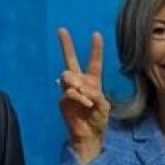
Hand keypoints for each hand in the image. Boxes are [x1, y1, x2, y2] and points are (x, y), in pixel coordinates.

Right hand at [57, 28, 109, 162]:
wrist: (89, 135)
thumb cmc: (98, 120)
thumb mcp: (104, 105)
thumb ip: (95, 94)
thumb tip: (81, 88)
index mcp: (93, 81)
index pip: (94, 62)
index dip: (95, 49)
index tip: (96, 34)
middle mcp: (80, 82)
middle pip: (70, 60)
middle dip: (65, 45)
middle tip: (61, 30)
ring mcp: (69, 90)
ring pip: (67, 75)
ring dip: (77, 83)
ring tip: (85, 96)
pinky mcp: (63, 100)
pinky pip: (69, 92)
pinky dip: (78, 96)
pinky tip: (85, 104)